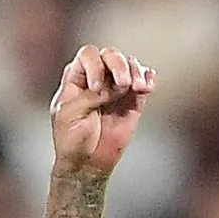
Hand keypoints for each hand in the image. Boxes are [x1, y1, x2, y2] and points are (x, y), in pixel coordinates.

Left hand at [50, 45, 156, 177]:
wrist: (87, 163)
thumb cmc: (71, 139)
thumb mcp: (70, 115)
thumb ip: (91, 96)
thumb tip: (117, 85)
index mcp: (75, 79)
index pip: (88, 55)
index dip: (94, 65)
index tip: (95, 88)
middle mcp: (97, 78)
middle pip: (111, 55)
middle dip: (119, 64)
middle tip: (124, 84)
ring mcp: (116, 88)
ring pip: (130, 64)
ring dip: (136, 71)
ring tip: (138, 88)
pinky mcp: (133, 99)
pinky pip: (145, 79)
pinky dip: (148, 78)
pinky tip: (146, 87)